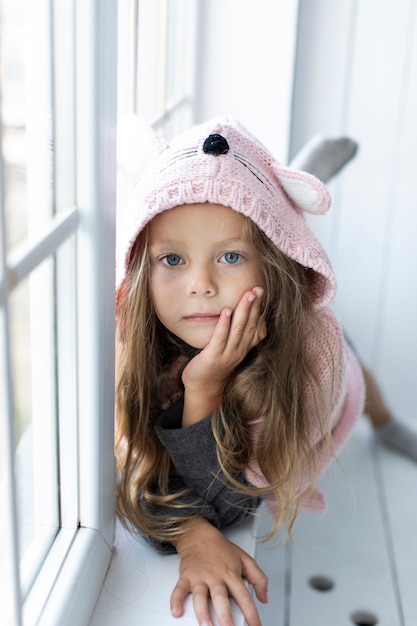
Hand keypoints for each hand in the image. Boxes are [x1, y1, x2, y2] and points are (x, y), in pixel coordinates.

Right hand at [171, 517, 267, 625]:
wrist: (199, 535)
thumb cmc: (221, 549)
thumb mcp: (245, 559)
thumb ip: (259, 578)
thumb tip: (264, 598)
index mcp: (231, 574)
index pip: (244, 597)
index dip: (251, 614)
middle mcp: (216, 577)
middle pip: (221, 598)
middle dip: (225, 617)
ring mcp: (200, 576)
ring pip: (201, 596)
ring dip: (202, 612)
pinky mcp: (186, 575)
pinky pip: (180, 588)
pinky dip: (176, 600)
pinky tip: (177, 611)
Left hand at [182, 287, 265, 425]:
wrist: (202, 387)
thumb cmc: (214, 364)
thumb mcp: (230, 349)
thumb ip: (237, 334)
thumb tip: (242, 314)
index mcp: (244, 347)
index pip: (256, 326)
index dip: (259, 309)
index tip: (261, 292)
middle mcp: (239, 350)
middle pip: (249, 325)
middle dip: (254, 305)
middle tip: (258, 288)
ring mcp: (227, 354)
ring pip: (239, 330)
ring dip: (244, 311)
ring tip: (247, 295)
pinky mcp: (213, 357)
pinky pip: (221, 338)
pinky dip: (224, 324)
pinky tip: (227, 311)